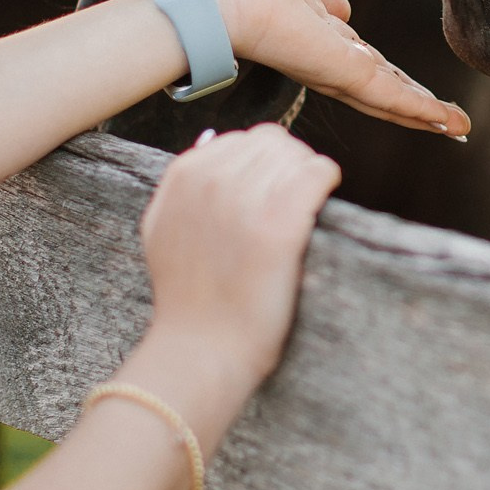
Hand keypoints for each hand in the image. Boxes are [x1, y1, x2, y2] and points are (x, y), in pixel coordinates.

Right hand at [132, 125, 342, 431]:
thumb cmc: (187, 299)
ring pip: (298, 155)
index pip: (244, 139)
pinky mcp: (278, 225)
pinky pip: (318, 173)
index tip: (272, 193)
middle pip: (274, 143)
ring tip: (306, 210)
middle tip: (295, 203)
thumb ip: (180, 186)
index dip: (266, 164)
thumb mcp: (162, 230)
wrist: (200, 350)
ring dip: (308, 176)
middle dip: (290, 167)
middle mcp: (211, 179)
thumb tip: (210, 140)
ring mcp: (244, 200)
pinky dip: (327, 181)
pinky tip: (324, 201)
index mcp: (184, 176)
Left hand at [198, 0, 473, 136]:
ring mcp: (340, 72)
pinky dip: (423, 112)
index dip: (389, 69)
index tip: (409, 79)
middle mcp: (330, 58)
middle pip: (381, 84)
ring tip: (456, 125)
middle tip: (447, 117)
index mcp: (319, 33)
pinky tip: (450, 120)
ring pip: (391, 99)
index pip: (361, 57)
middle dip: (414, 100)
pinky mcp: (348, 77)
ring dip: (426, 113)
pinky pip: (392, 98)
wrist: (226, 3)